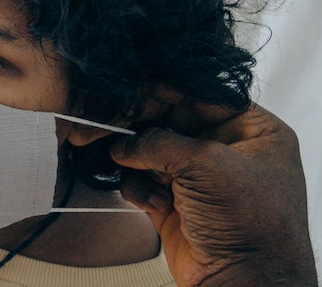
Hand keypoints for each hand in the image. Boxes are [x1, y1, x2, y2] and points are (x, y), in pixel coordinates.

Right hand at [111, 102, 316, 285]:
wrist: (244, 284)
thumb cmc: (254, 228)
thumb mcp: (209, 166)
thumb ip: (161, 141)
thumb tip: (125, 139)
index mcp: (253, 131)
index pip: (199, 95)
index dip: (161, 92)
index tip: (126, 93)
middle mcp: (227, 150)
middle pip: (169, 120)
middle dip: (137, 125)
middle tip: (105, 125)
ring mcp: (199, 178)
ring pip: (150, 150)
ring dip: (134, 158)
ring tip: (121, 161)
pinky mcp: (175, 203)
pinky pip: (142, 181)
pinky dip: (137, 187)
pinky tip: (152, 201)